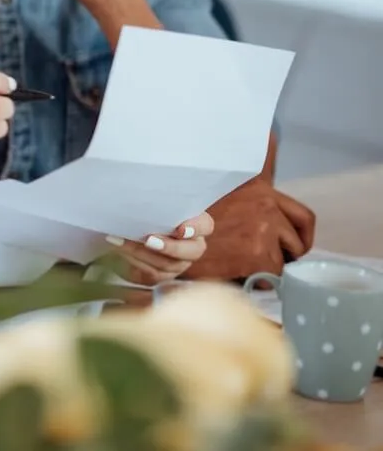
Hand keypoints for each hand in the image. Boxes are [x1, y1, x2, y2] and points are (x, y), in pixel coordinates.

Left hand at [104, 213, 213, 285]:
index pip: (205, 225)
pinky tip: (119, 251)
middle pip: (192, 251)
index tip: (180, 229)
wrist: (125, 228)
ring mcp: (179, 263)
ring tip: (121, 241)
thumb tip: (138, 198)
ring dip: (142, 252)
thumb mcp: (149, 203)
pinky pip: (152, 274)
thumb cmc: (142, 209)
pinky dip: (133, 262)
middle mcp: (192, 246)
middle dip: (169, 247)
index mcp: (195, 223)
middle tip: (148, 240)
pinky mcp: (162, 276)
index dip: (195, 228)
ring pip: (168, 264)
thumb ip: (153, 203)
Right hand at [183, 179, 316, 280]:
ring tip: (241, 267)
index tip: (294, 249)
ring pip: (284, 261)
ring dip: (266, 268)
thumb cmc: (185, 219)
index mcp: (258, 189)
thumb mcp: (218, 199)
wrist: (165, 233)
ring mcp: (263, 228)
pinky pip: (270, 276)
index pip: (302, 216)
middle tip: (262, 263)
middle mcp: (266, 204)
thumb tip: (265, 231)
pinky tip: (235, 273)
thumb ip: (245, 208)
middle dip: (283, 256)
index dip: (302, 237)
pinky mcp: (257, 253)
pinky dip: (255, 280)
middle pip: (297, 241)